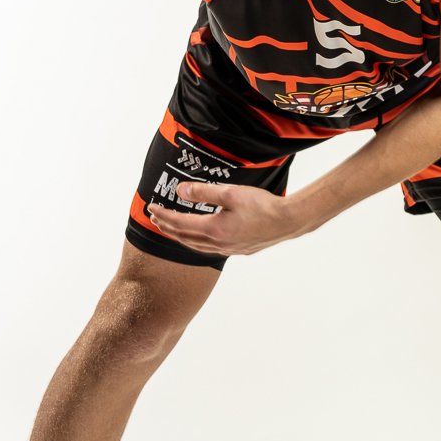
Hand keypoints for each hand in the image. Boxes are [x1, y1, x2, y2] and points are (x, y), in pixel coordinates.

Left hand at [146, 181, 298, 256]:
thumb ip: (203, 192)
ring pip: (196, 246)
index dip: (163, 215)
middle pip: (184, 238)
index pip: (180, 223)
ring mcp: (229, 249)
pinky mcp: (239, 250)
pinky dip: (197, 243)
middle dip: (167, 227)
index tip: (151, 208)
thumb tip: (180, 191)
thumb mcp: (230, 192)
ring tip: (171, 229)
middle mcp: (219, 243)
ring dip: (180, 237)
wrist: (288, 221)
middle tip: (154, 219)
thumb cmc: (263, 205)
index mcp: (214, 229)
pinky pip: (210, 249)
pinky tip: (199, 239)